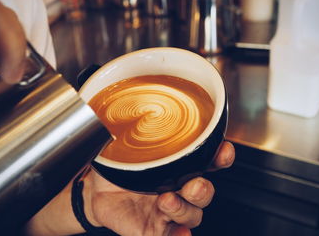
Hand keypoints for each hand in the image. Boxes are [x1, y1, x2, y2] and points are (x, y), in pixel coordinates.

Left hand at [25, 141, 234, 235]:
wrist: (95, 188)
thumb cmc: (115, 161)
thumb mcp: (123, 140)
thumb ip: (130, 121)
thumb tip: (124, 97)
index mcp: (178, 164)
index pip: (208, 161)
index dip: (221, 157)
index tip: (223, 150)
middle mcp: (178, 186)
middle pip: (204, 192)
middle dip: (203, 189)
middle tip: (191, 182)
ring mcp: (167, 209)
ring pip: (192, 214)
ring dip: (184, 209)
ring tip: (166, 200)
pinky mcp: (154, 228)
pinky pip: (172, 235)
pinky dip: (179, 235)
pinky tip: (179, 234)